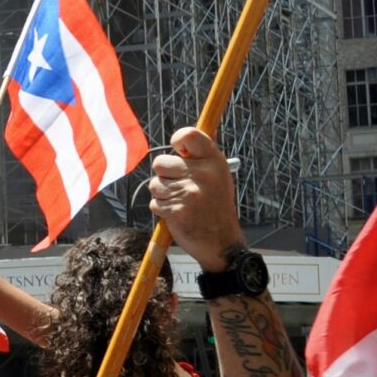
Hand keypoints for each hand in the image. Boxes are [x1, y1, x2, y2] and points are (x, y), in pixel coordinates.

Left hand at [147, 127, 245, 267]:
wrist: (221, 241)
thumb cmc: (215, 206)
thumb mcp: (218, 176)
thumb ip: (200, 158)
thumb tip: (184, 137)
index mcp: (214, 161)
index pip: (188, 135)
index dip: (178, 139)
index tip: (179, 150)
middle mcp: (202, 174)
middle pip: (160, 162)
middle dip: (164, 175)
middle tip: (180, 186)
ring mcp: (188, 192)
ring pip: (154, 184)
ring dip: (162, 194)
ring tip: (181, 202)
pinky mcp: (176, 209)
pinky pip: (154, 202)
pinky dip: (162, 209)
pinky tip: (178, 213)